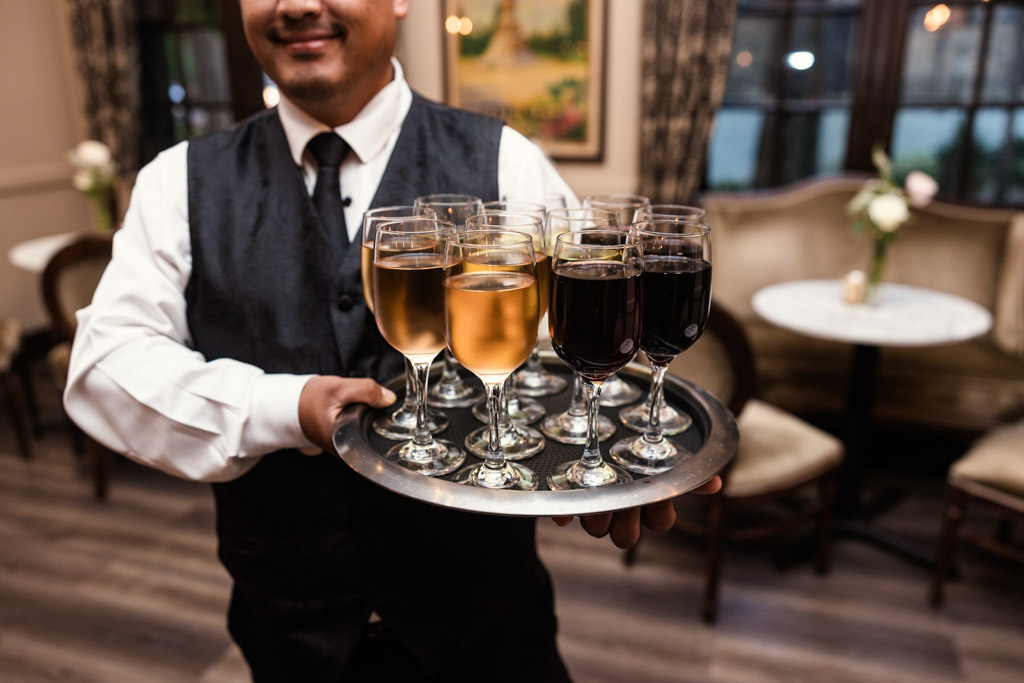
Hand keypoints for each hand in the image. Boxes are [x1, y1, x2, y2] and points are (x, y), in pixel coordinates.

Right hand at [298, 376, 396, 452]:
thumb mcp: (339, 389)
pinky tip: (355, 411)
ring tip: (358, 406)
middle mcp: (345, 452)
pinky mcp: (343, 442)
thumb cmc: (311, 398)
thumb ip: (366, 391)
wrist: (291, 404)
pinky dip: (361, 418)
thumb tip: (390, 398)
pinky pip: (361, 430)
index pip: (376, 433)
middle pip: (374, 433)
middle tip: (364, 402)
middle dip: (375, 415)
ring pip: (368, 431)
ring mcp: (344, 449)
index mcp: (344, 443)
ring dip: (368, 416)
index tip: (382, 405)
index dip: (383, 416)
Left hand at [551, 475, 722, 548]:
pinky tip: (562, 512)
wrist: (602, 440)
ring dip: (599, 517)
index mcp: (647, 507)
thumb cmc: (637, 458)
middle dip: (627, 522)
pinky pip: (564, 515)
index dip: (659, 514)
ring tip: (599, 499)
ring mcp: (596, 511)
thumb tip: (715, 483)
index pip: (660, 523)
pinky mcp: (571, 503)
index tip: (657, 495)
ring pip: (597, 530)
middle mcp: (622, 515)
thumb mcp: (661, 462)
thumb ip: (686, 473)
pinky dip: (562, 514)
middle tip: (626, 502)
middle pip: (626, 537)